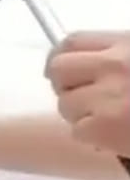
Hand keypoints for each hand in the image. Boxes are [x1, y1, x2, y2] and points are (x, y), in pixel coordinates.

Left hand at [46, 31, 129, 156]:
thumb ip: (117, 58)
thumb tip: (85, 67)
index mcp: (127, 42)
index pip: (73, 41)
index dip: (58, 56)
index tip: (57, 70)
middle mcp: (114, 64)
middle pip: (59, 69)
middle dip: (62, 86)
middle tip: (80, 100)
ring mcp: (107, 95)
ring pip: (65, 104)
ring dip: (79, 116)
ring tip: (107, 121)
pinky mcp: (105, 127)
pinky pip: (77, 131)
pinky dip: (92, 138)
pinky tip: (115, 138)